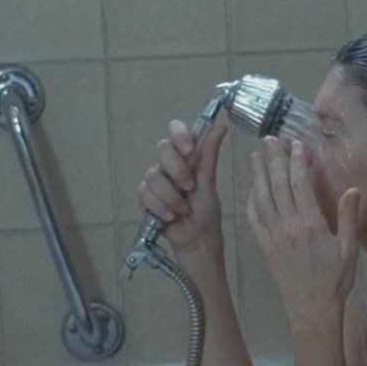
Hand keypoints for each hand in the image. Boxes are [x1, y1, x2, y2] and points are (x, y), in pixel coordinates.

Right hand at [137, 120, 229, 257]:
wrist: (196, 238)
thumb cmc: (206, 210)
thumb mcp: (209, 182)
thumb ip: (210, 154)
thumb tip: (221, 126)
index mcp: (187, 157)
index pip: (176, 130)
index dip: (179, 135)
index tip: (189, 149)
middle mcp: (170, 165)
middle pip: (162, 148)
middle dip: (177, 169)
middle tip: (189, 187)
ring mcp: (157, 180)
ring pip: (153, 175)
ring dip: (171, 195)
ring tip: (183, 209)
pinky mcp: (147, 197)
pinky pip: (145, 194)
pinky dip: (160, 206)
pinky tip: (170, 216)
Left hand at [247, 136, 361, 324]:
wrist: (312, 309)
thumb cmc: (335, 280)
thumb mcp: (349, 249)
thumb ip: (348, 218)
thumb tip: (353, 188)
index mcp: (311, 225)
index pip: (301, 185)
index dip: (297, 162)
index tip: (296, 144)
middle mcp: (288, 227)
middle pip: (278, 186)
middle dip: (274, 160)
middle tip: (270, 139)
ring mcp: (273, 237)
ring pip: (262, 198)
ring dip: (258, 174)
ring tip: (256, 155)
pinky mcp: (264, 247)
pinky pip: (253, 218)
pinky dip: (251, 200)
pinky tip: (252, 188)